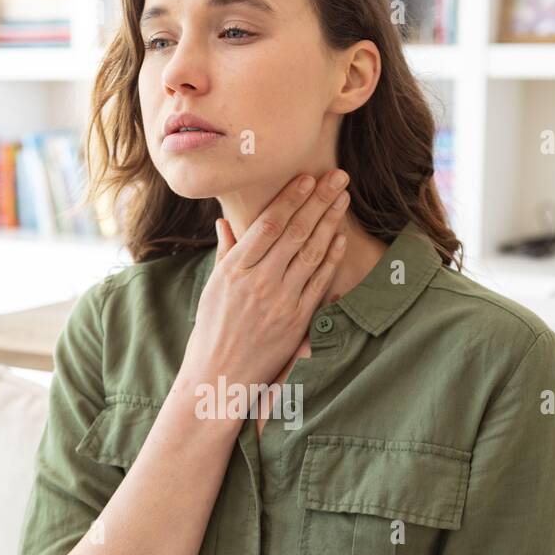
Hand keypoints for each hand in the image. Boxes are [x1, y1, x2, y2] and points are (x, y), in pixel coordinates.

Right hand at [182, 169, 349, 392]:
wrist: (219, 379)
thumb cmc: (211, 334)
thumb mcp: (212, 289)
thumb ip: (225, 253)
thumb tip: (225, 223)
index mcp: (233, 270)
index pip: (267, 225)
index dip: (290, 198)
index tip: (307, 177)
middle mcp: (257, 283)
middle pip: (294, 232)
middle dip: (318, 201)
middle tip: (337, 176)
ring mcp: (279, 302)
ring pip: (310, 254)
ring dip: (329, 223)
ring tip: (343, 199)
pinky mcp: (296, 322)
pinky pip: (318, 284)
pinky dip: (331, 259)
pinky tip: (340, 239)